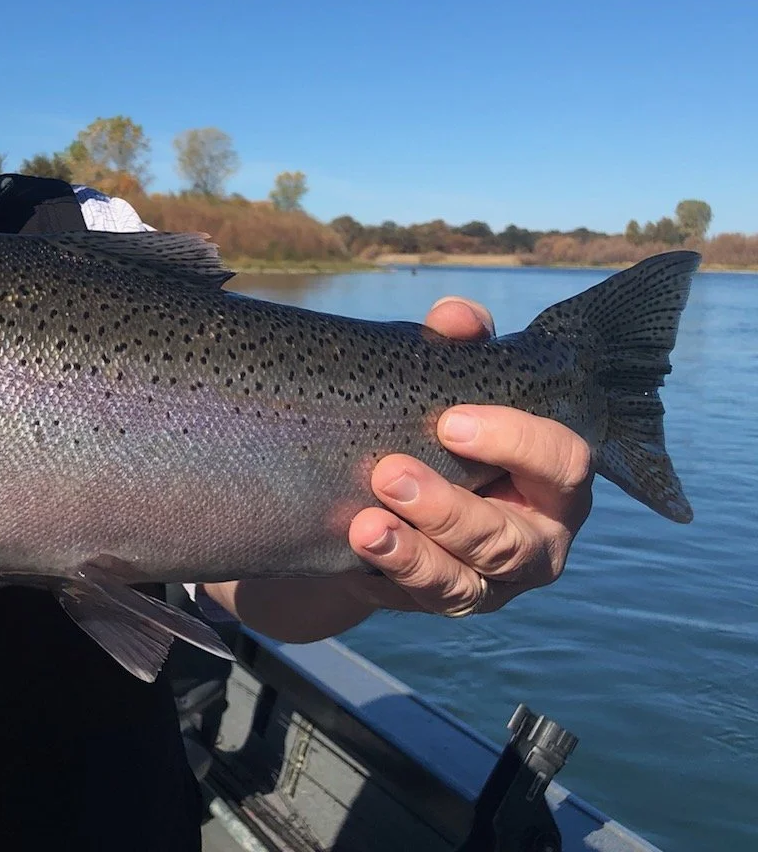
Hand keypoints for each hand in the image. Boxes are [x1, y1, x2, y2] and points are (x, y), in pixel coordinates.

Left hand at [206, 295, 594, 639]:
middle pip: (511, 541)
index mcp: (554, 479)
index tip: (449, 421)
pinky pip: (418, 600)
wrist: (391, 486)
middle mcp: (535, 540)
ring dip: (412, 554)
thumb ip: (458, 343)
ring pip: (464, 583)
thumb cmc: (437, 424)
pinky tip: (354, 546)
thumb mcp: (447, 380)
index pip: (564, 463)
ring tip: (363, 525)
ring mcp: (490, 583)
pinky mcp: (440, 601)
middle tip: (388, 473)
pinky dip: (387, 574)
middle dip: (449, 510)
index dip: (515, 442)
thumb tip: (456, 318)